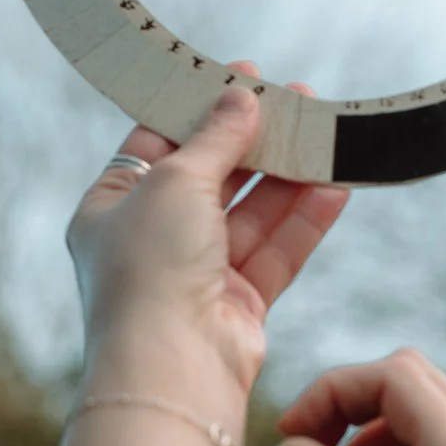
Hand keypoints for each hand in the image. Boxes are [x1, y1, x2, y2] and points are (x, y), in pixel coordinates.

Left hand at [66, 65, 348, 397]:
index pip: (156, 143)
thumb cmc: (150, 267)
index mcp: (111, 207)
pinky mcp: (237, 306)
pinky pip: (275, 253)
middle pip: (211, 176)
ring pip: (250, 214)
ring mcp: (194, 275)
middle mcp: (149, 241)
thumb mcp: (176, 180)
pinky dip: (303, 220)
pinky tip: (335, 186)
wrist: (171, 368)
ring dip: (287, 175)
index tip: (241, 77)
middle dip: (254, 139)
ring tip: (326, 133)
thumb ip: (215, 138)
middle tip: (297, 99)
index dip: (199, 108)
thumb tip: (241, 96)